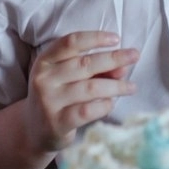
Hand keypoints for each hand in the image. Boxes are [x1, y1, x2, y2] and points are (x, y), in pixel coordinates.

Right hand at [22, 32, 136, 153]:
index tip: (116, 38)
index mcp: (45, 61)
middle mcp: (44, 79)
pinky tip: (111, 103)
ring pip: (91, 88)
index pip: (71, 43)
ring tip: (131, 87)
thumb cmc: (57, 97)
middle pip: (85, 64)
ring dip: (116, 86)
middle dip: (114, 58)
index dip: (95, 38)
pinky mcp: (57, 122)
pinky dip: (104, 105)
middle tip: (135, 55)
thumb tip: (123, 66)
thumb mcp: (70, 78)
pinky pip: (88, 110)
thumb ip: (95, 69)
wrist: (34, 130)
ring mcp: (49, 101)